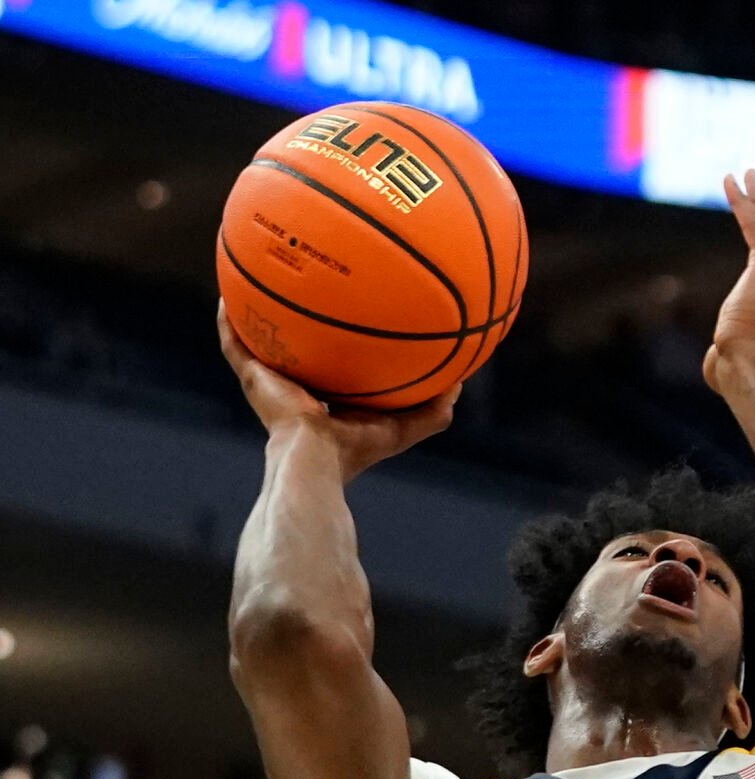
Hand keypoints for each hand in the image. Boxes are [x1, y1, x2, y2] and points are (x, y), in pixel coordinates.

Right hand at [219, 301, 457, 482]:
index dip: (339, 344)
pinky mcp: (252, 379)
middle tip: (305, 283)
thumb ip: (434, 407)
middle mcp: (296, 388)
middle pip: (295, 347)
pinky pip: (234, 343)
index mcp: (328, 399)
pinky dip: (229, 321)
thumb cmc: (358, 449)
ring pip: (259, 340)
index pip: (333, 366)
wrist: (316, 462)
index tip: (350, 314)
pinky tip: (228, 293)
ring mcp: (269, 383)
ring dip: (255, 312)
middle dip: (298, 320)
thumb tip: (461, 381)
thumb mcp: (405, 425)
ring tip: (257, 275)